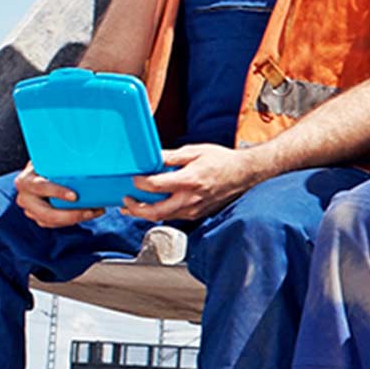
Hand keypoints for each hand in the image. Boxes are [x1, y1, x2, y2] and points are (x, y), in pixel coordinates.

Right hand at [13, 163, 100, 228]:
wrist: (36, 174)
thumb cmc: (45, 165)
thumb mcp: (48, 160)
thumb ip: (58, 161)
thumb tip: (84, 153)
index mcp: (25, 181)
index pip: (40, 187)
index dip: (57, 192)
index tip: (75, 196)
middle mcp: (24, 198)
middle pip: (46, 213)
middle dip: (71, 215)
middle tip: (91, 211)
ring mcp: (30, 211)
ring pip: (52, 221)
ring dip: (76, 218)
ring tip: (95, 211)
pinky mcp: (39, 218)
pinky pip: (56, 224)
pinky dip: (74, 220)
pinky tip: (89, 213)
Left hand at [122, 144, 256, 222]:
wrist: (244, 173)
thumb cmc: (221, 160)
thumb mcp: (194, 151)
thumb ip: (170, 156)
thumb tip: (151, 157)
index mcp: (188, 181)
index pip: (155, 186)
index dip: (140, 182)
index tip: (134, 177)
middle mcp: (190, 199)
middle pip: (155, 212)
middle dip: (136, 208)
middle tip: (125, 201)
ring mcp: (194, 209)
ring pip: (163, 217)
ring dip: (145, 213)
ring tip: (133, 206)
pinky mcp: (197, 214)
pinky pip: (174, 216)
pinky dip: (161, 212)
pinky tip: (154, 205)